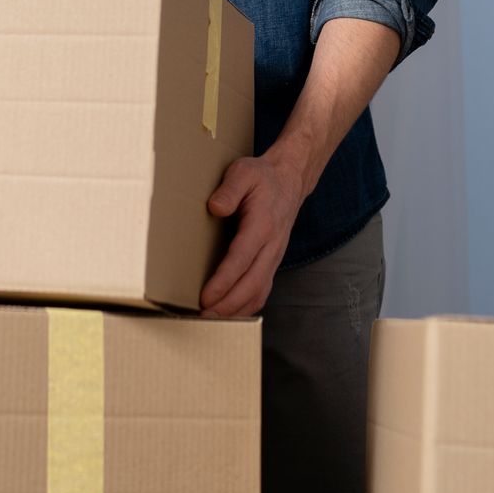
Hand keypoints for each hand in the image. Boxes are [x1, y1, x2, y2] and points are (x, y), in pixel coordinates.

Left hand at [199, 152, 304, 317]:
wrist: (290, 179)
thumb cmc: (263, 177)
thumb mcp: (243, 172)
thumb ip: (229, 190)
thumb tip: (215, 208)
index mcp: (262, 225)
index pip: (241, 259)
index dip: (223, 281)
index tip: (205, 297)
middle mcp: (271, 245)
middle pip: (251, 284)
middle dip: (228, 304)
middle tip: (203, 317)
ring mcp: (274, 256)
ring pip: (259, 291)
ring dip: (237, 310)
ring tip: (212, 320)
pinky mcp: (272, 261)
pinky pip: (262, 289)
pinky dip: (247, 306)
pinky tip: (230, 313)